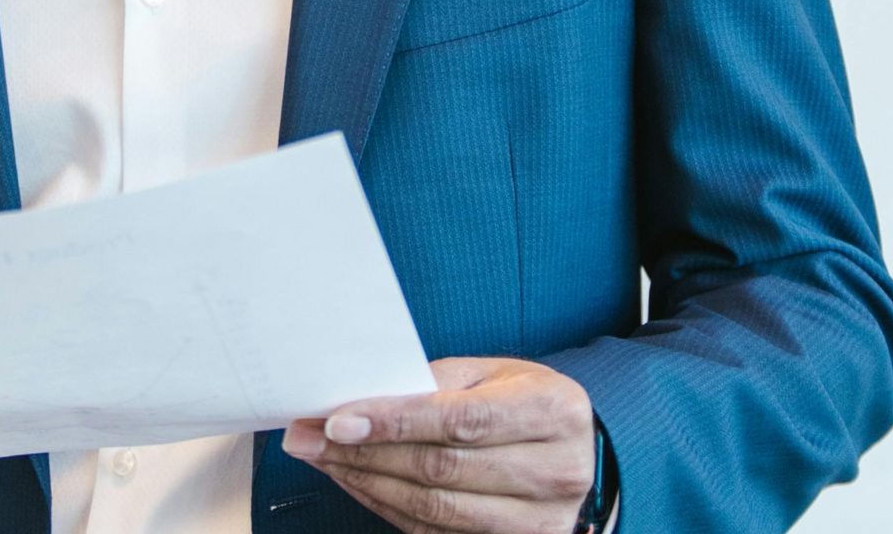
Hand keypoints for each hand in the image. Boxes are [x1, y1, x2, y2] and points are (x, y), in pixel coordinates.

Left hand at [282, 357, 594, 533]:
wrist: (583, 455)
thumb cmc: (531, 405)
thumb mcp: (499, 373)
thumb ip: (439, 381)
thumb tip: (366, 396)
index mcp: (552, 411)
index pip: (459, 420)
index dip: (394, 422)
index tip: (337, 421)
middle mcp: (554, 470)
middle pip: (440, 469)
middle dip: (364, 453)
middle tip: (308, 438)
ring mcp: (538, 520)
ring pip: (433, 508)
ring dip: (367, 483)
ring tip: (323, 460)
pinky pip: (435, 533)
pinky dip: (388, 508)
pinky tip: (358, 483)